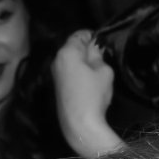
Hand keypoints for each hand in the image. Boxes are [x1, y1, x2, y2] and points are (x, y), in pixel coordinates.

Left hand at [53, 30, 122, 158]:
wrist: (79, 124)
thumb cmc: (93, 95)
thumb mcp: (104, 71)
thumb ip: (99, 56)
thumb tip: (95, 48)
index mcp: (67, 52)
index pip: (80, 34)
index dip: (93, 36)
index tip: (103, 41)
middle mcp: (57, 59)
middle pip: (73, 47)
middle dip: (87, 49)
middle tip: (103, 55)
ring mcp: (55, 73)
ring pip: (70, 59)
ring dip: (83, 61)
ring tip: (98, 69)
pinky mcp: (57, 86)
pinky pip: (68, 70)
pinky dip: (78, 70)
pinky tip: (89, 79)